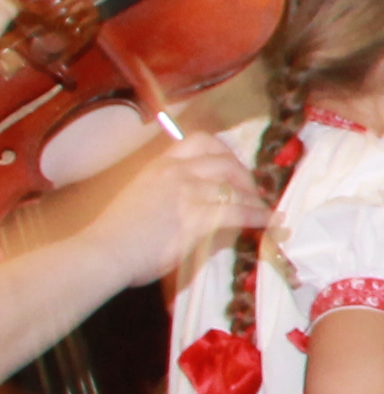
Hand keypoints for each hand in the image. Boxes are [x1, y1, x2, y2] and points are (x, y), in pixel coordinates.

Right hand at [94, 132, 264, 279]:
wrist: (102, 252)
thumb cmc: (114, 235)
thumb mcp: (142, 200)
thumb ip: (170, 194)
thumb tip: (200, 202)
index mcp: (158, 165)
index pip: (200, 141)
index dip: (225, 152)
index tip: (234, 165)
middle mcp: (175, 171)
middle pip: (225, 162)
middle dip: (245, 177)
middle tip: (253, 193)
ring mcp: (187, 192)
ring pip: (235, 187)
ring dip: (254, 200)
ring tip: (263, 211)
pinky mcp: (197, 216)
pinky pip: (239, 212)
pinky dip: (260, 217)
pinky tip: (271, 224)